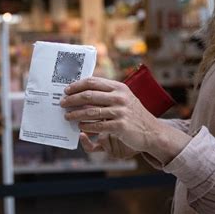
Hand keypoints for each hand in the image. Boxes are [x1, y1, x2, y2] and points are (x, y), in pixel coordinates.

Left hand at [61, 77, 191, 163]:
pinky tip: (80, 126)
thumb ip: (107, 92)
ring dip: (75, 114)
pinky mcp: (120, 126)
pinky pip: (97, 125)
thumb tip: (83, 90)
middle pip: (89, 95)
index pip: (93, 82)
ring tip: (67, 116)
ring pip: (90, 111)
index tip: (66, 90)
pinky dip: (86, 126)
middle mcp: (120, 97)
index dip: (77, 85)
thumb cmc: (133, 114)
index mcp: (119, 87)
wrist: (151, 131)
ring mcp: (120, 112)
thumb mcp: (124, 98)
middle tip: (62, 103)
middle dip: (72, 99)